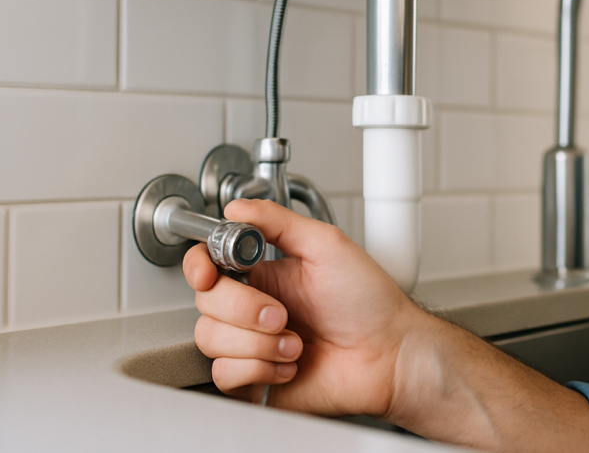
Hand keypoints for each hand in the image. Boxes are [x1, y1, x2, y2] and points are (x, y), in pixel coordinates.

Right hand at [184, 198, 421, 416]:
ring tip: (296, 344)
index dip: (198, 266)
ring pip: (211, 340)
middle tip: (284, 316)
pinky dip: (260, 370)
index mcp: (266, 274)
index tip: (208, 273)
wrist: (390, 354)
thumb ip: (279, 221)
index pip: (208, 263)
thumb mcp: (328, 246)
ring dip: (258, 344)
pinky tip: (290, 365)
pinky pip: (225, 375)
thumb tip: (237, 208)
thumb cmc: (371, 302)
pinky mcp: (255, 379)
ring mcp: (252, 345)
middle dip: (245, 311)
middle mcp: (253, 309)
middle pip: (206, 303)